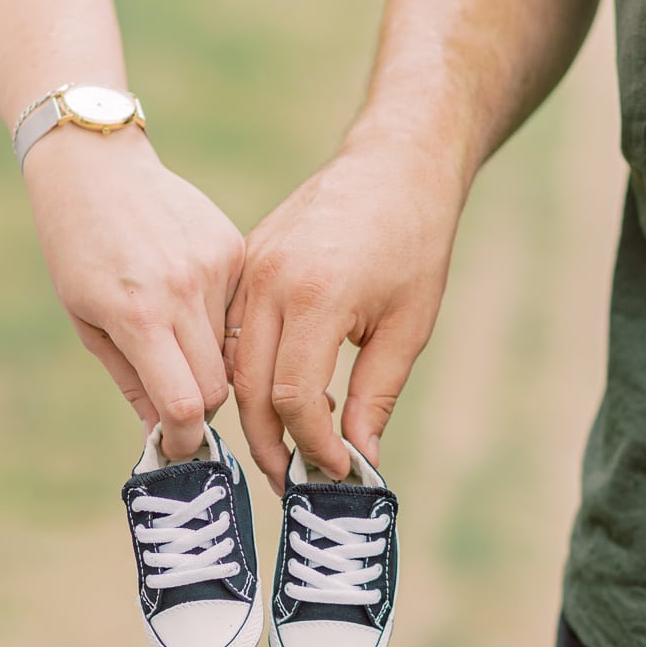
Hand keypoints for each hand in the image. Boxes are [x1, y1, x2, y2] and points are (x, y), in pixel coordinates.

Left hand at [22, 127, 244, 458]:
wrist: (98, 166)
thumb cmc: (77, 247)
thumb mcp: (87, 321)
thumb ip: (131, 380)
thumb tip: (161, 435)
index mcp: (138, 315)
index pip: (185, 403)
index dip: (185, 437)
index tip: (178, 444)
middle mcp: (183, 291)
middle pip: (216, 385)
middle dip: (198, 406)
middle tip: (177, 403)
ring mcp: (214, 266)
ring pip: (232, 350)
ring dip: (208, 361)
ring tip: (175, 338)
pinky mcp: (233, 246)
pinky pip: (237, 308)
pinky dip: (217, 318)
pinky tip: (187, 294)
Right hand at [227, 133, 462, 492]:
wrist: (393, 165)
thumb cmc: (414, 240)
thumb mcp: (409, 324)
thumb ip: (378, 394)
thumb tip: (358, 457)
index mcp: (316, 296)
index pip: (293, 396)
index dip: (312, 444)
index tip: (335, 470)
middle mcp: (269, 281)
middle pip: (248, 387)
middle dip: (270, 443)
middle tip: (293, 481)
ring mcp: (249, 268)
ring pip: (231, 363)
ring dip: (254, 413)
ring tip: (285, 449)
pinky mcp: (244, 261)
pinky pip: (231, 332)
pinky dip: (248, 372)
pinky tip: (283, 394)